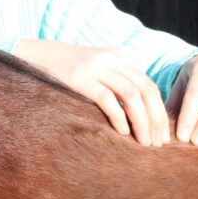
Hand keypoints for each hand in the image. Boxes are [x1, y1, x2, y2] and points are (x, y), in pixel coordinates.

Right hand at [13, 40, 169, 145]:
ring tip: (143, 142)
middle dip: (156, 119)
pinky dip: (119, 116)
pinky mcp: (80, 78)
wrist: (35, 55)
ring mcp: (96, 67)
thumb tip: (142, 112)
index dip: (160, 111)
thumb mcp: (97, 67)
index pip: (149, 85)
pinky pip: (107, 99)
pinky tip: (123, 132)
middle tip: (158, 143)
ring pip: (131, 95)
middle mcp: (112, 58)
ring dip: (142, 121)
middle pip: (146, 90)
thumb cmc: (69, 70)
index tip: (163, 134)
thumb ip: (118, 79)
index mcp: (121, 56)